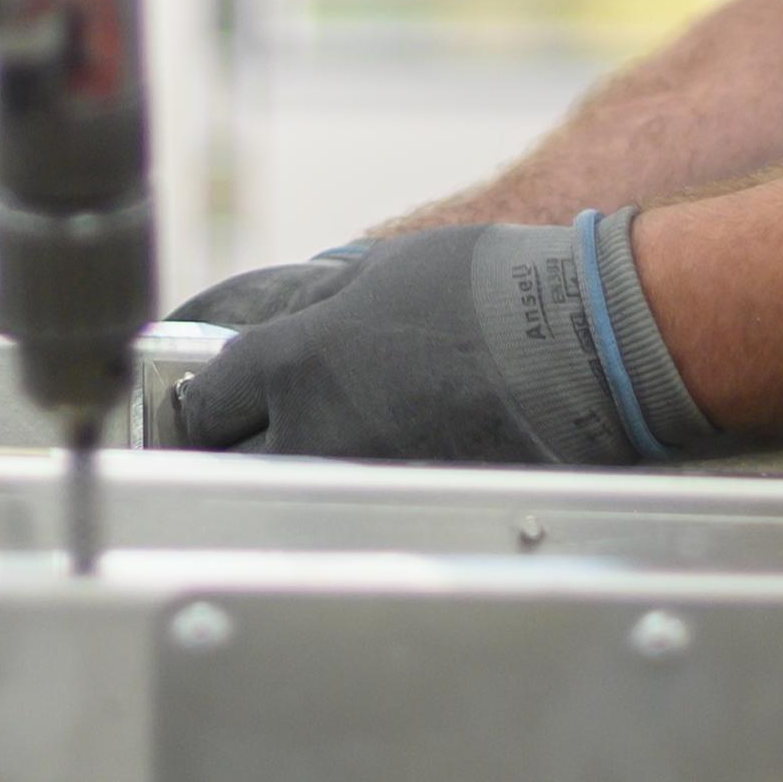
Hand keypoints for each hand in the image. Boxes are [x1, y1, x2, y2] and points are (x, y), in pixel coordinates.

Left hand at [170, 214, 718, 465]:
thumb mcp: (386, 268)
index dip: (198, 406)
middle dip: (224, 458)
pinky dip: (359, 501)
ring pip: (294, 500)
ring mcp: (366, 484)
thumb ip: (324, 301)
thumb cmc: (491, 291)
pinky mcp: (418, 513)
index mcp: (294, 364)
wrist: (583, 342)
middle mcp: (316, 434)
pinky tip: (377, 477)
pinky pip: (363, 514)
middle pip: (232, 469)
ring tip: (305, 465)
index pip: (206, 403)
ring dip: (289, 484)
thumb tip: (298, 312)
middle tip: (231, 450)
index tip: (200, 409)